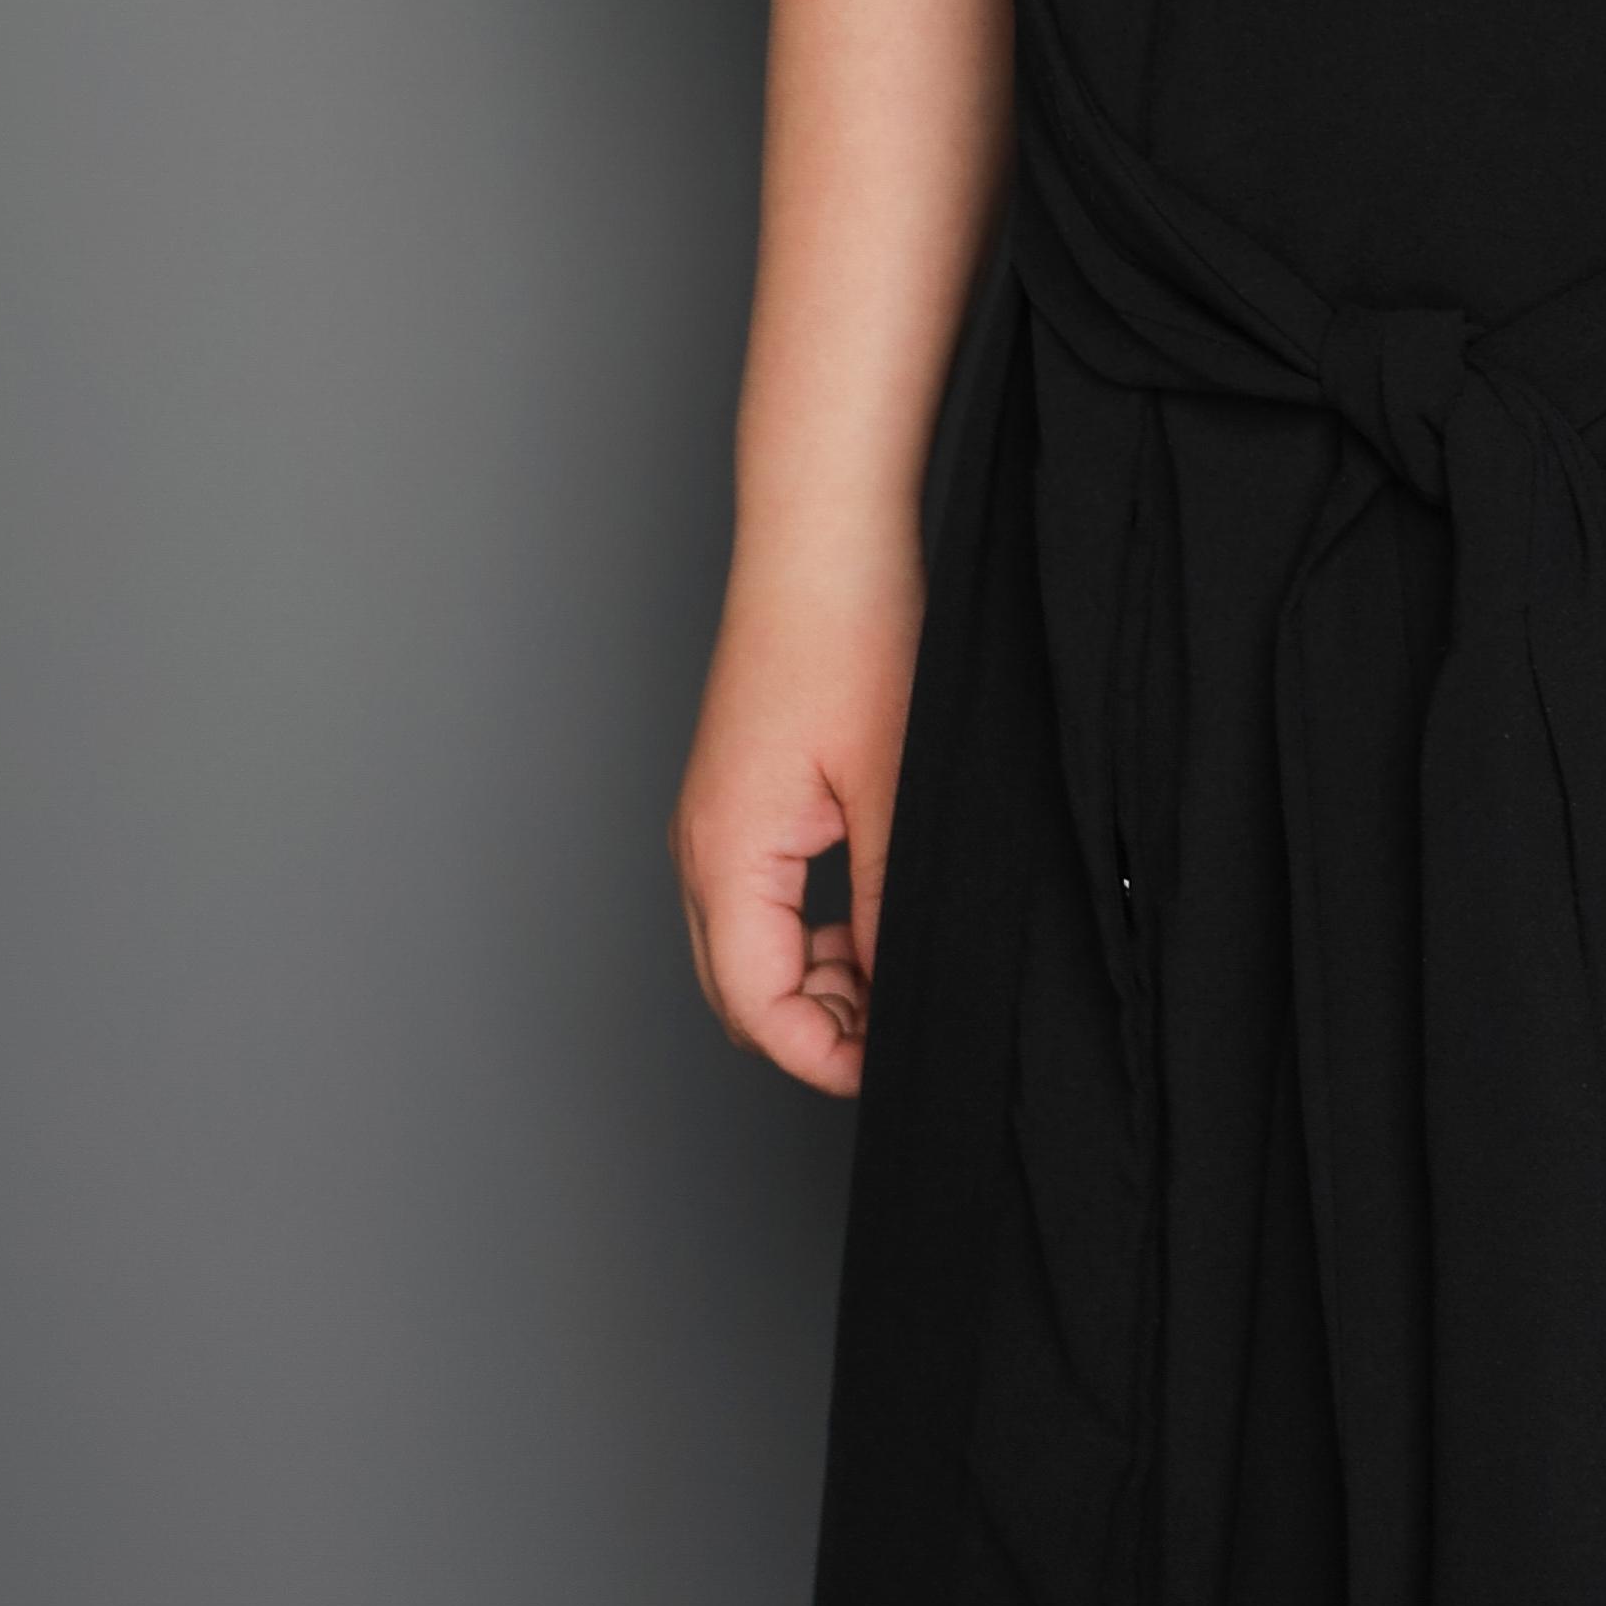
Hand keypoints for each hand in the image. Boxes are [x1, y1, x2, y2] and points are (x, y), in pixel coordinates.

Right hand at [671, 542, 921, 1092]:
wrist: (824, 539)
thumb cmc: (850, 637)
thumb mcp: (893, 787)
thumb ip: (891, 902)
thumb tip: (903, 988)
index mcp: (729, 853)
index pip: (754, 1006)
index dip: (821, 1057)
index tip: (891, 1066)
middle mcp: (703, 846)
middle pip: (738, 992)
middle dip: (816, 1028)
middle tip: (902, 1025)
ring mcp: (715, 822)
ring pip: (747, 952)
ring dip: (813, 981)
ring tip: (893, 969)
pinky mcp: (739, 800)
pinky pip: (758, 903)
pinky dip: (808, 934)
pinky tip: (869, 918)